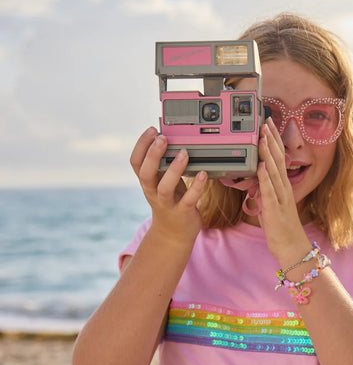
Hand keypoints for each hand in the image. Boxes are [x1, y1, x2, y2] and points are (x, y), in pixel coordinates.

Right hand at [130, 127, 207, 242]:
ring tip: (184, 153)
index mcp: (147, 182)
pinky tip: (204, 174)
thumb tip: (172, 139)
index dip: (141, 145)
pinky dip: (197, 187)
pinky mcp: (183, 212)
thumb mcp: (162, 182)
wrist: (173, 234)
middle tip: (162, 138)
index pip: (136, 162)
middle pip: (146, 173)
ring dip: (174, 169)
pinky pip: (189, 199)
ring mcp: (167, 204)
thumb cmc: (170, 201)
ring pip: (165, 187)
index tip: (152, 130)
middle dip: (152, 155)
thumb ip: (164, 165)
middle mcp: (153, 192)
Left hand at [256, 118, 309, 263]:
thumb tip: (258, 178)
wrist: (293, 247)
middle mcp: (284, 188)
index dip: (273, 140)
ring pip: (274, 171)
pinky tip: (261, 165)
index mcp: (283, 186)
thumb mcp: (272, 204)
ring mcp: (280, 198)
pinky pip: (269, 190)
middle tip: (265, 121)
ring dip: (268, 152)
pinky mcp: (274, 209)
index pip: (279, 158)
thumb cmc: (282, 229)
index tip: (268, 124)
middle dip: (271, 139)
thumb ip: (266, 190)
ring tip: (262, 136)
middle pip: (278, 159)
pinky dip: (265, 177)